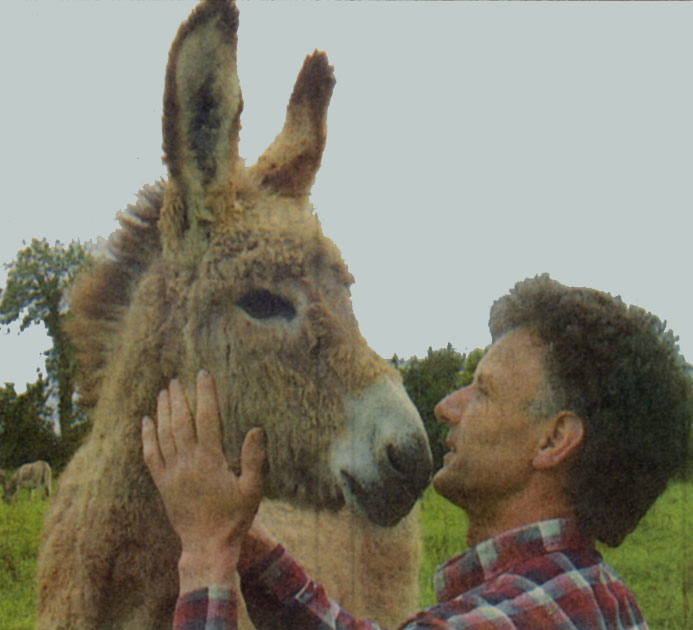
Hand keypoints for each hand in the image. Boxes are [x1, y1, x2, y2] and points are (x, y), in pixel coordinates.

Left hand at [142, 370, 265, 589]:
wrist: (207, 546)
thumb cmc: (234, 517)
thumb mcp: (253, 489)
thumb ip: (254, 459)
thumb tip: (255, 429)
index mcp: (210, 459)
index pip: (207, 417)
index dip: (205, 393)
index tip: (203, 374)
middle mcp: (187, 462)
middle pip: (181, 421)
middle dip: (179, 397)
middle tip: (177, 379)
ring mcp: (172, 473)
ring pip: (164, 434)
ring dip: (163, 410)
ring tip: (164, 392)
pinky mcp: (162, 484)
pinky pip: (150, 455)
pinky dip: (147, 436)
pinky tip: (146, 421)